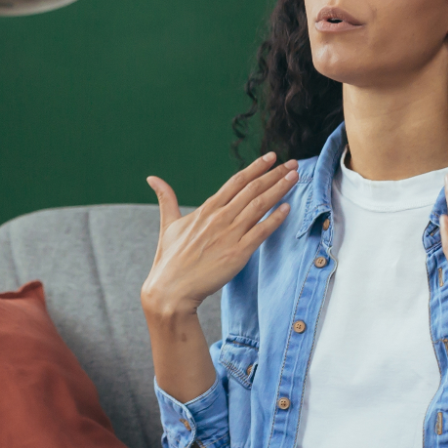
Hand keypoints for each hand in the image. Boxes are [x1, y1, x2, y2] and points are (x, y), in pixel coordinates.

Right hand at [140, 152, 297, 320]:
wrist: (171, 289)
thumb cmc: (170, 260)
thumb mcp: (168, 224)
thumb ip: (166, 199)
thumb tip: (152, 179)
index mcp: (206, 209)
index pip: (236, 182)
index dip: (255, 167)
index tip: (270, 158)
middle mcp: (220, 217)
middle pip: (252, 189)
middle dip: (274, 174)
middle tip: (292, 163)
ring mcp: (230, 235)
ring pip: (260, 205)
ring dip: (279, 189)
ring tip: (295, 177)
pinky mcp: (238, 253)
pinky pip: (261, 231)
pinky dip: (275, 218)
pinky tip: (287, 208)